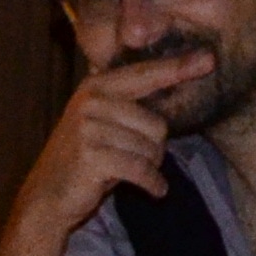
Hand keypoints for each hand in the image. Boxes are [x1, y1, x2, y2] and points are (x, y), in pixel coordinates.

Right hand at [0, 42, 205, 255]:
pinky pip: (141, 169)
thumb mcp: (102, 122)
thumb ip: (128, 103)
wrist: (47, 196)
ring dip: (151, 167)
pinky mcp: (93, 156)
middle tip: (135, 160)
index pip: (145, 74)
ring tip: (132, 172)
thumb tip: (175, 81)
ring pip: (151, 148)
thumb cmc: (84, 159)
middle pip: (156, 123)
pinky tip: (155, 190)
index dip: (178, 67)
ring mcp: (90, 128)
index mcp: (96, 86)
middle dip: (155, 149)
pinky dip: (152, 183)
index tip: (208, 60)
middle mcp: (92, 102)